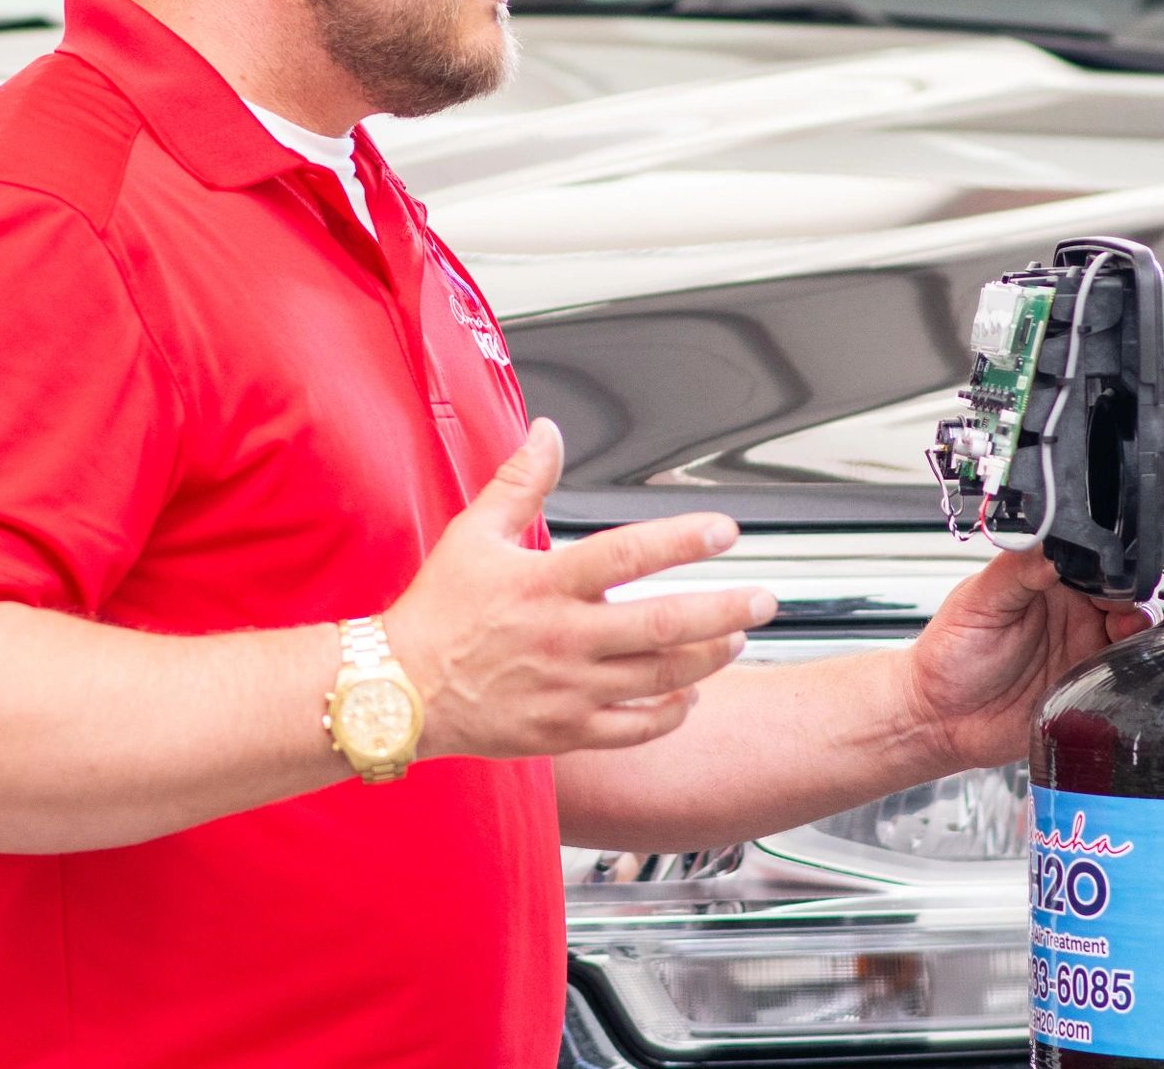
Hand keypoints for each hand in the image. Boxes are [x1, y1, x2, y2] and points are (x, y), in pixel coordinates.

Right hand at [384, 418, 776, 760]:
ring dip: (708, 657)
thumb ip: (519, 481)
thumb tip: (547, 433)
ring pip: (660, 676)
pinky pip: (635, 727)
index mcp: (546, 584)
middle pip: (664, 624)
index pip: (627, 555)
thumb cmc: (438, 611)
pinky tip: (689, 693)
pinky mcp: (566, 730)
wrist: (399, 689)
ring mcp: (569, 689)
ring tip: (734, 639)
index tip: (724, 530)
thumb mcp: (473, 534)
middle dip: (724, 610)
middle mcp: (565, 637)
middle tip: (763, 599)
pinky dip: (671, 711)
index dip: (682, 540)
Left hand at [902, 548, 1154, 771]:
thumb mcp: (979, 603)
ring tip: (1121, 635)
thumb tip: (1054, 546)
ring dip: (1138, 630)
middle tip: (1117, 611)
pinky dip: (1138, 667)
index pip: (1089, 561)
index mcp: (1044, 580)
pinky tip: (1125, 666)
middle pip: (1121, 594)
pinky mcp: (1092, 686)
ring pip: (1132, 632)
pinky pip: (1129, 673)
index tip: (1106, 576)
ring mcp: (1082, 648)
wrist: (942, 718)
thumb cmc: (949, 655)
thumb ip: (1018, 570)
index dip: (1104, 565)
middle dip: (1129, 598)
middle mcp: (1070, 612)